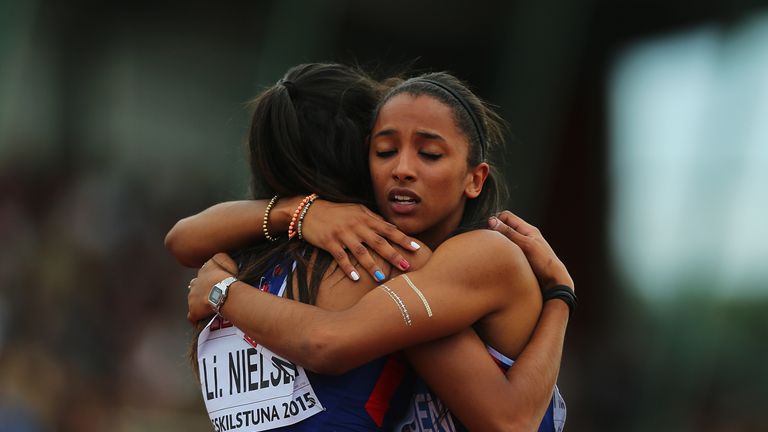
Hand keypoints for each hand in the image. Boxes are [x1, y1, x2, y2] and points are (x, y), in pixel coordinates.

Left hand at [187, 253, 237, 322]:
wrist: (222, 290)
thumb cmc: (226, 276)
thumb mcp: (224, 258)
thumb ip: (220, 257)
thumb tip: (219, 256)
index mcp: (203, 272)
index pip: (203, 272)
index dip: (208, 276)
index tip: (214, 279)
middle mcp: (195, 283)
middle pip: (194, 284)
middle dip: (199, 288)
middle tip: (208, 292)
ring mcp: (192, 297)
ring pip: (192, 299)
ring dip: (197, 301)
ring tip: (206, 306)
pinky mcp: (194, 310)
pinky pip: (192, 316)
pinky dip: (195, 318)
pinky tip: (199, 321)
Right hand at [301, 200, 420, 281]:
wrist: (308, 210)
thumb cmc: (336, 211)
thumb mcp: (357, 210)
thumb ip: (374, 219)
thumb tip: (393, 229)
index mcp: (365, 218)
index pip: (388, 229)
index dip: (402, 239)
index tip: (415, 248)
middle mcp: (356, 225)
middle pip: (378, 241)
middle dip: (393, 254)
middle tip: (406, 266)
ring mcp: (342, 234)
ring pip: (360, 251)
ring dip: (372, 265)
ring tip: (382, 278)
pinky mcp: (329, 242)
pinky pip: (340, 257)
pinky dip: (348, 268)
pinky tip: (356, 278)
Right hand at [489, 211, 573, 291]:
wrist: (554, 282)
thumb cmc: (543, 262)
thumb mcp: (525, 244)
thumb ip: (508, 232)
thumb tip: (491, 220)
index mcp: (528, 230)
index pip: (506, 216)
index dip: (496, 221)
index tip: (490, 232)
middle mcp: (525, 237)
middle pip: (504, 228)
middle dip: (496, 233)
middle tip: (491, 243)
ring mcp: (523, 248)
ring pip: (505, 241)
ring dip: (499, 245)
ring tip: (496, 253)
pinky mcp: (521, 259)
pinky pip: (507, 252)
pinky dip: (502, 254)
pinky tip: (500, 261)